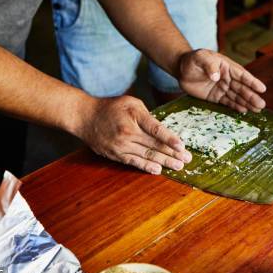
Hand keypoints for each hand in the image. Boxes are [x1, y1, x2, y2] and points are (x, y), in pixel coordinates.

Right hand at [74, 96, 191, 173]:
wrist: (85, 116)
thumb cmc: (111, 107)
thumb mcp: (132, 102)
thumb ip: (148, 116)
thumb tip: (164, 131)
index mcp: (134, 116)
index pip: (155, 129)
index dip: (170, 139)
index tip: (182, 146)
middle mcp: (127, 132)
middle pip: (154, 145)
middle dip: (173, 153)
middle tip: (187, 159)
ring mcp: (121, 145)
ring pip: (146, 155)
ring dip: (164, 162)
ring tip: (178, 166)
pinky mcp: (115, 154)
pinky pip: (134, 162)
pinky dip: (146, 166)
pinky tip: (158, 170)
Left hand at [178, 49, 266, 112]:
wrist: (181, 69)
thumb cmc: (192, 60)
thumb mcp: (200, 58)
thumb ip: (209, 65)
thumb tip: (217, 76)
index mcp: (227, 66)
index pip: (242, 75)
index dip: (252, 82)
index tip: (262, 88)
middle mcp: (227, 77)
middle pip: (242, 88)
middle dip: (252, 96)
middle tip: (262, 104)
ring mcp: (222, 88)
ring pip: (237, 96)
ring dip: (247, 103)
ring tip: (257, 110)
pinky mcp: (216, 96)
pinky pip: (228, 102)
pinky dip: (236, 107)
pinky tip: (244, 111)